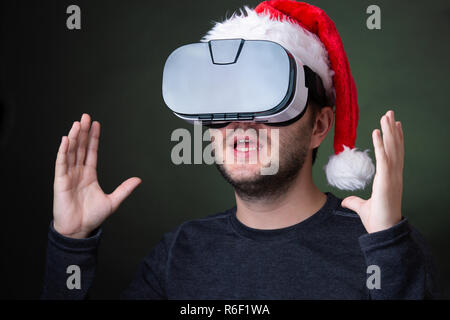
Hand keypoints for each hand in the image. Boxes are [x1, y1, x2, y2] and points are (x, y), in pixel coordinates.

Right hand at [53, 113, 141, 238]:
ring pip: (71, 152)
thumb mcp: (113, 201)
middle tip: (86, 117)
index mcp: (89, 175)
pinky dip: (63, 152)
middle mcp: (78, 172)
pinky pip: (61, 164)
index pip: (91, 151)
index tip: (96, 125)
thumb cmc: (92, 217)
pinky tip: (65, 140)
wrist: (79, 230)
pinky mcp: (60, 182)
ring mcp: (68, 176)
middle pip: (80, 147)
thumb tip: (138, 180)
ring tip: (77, 124)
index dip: (93, 138)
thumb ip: (124, 189)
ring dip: (73, 137)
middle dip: (83, 132)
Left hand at [341, 110, 403, 232]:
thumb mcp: (362, 208)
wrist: (383, 231)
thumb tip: (345, 202)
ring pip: (392, 149)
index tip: (395, 126)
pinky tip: (377, 131)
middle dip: (393, 130)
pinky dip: (380, 144)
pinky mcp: (386, 180)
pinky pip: (383, 158)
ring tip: (387, 116)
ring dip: (389, 131)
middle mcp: (394, 175)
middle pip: (395, 147)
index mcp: (390, 179)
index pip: (394, 154)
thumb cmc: (377, 220)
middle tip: (391, 114)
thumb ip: (354, 202)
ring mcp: (392, 176)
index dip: (395, 140)